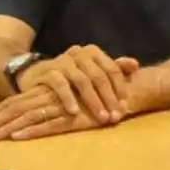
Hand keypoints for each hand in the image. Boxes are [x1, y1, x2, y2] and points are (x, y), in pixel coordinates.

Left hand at [0, 87, 102, 140]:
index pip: (18, 100)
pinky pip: (50, 125)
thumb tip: (35, 112)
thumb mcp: (75, 95)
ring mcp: (63, 107)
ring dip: (8, 128)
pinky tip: (17, 137)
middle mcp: (52, 96)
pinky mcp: (75, 118)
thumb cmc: (103, 94)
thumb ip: (58, 98)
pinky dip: (33, 131)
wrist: (129, 91)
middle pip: (17, 108)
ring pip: (29, 117)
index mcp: (50, 90)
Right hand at [19, 45, 140, 123]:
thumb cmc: (69, 75)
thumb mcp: (91, 71)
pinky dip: (69, 99)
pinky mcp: (47, 71)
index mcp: (93, 52)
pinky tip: (75, 113)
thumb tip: (135, 64)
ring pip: (82, 81)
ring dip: (93, 101)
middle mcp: (79, 53)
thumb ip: (113, 68)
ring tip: (101, 117)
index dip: (120, 87)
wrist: (35, 74)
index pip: (112, 69)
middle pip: (99, 76)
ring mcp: (62, 61)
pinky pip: (60, 85)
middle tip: (115, 116)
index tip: (125, 106)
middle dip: (109, 98)